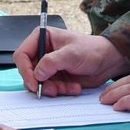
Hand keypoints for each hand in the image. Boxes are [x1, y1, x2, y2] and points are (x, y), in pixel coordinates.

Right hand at [14, 28, 129, 95]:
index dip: (25, 70)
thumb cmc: (92, 50)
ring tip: (68, 87)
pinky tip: (73, 87)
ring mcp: (48, 66)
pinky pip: (49, 89)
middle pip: (28, 72)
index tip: (34, 83)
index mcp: (42, 38)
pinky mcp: (55, 77)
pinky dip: (61, 91)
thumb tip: (37, 73)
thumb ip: (52, 62)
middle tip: (53, 90)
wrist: (107, 61)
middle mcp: (42, 52)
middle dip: (41, 84)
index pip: (22, 55)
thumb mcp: (72, 54)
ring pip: (38, 83)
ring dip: (53, 89)